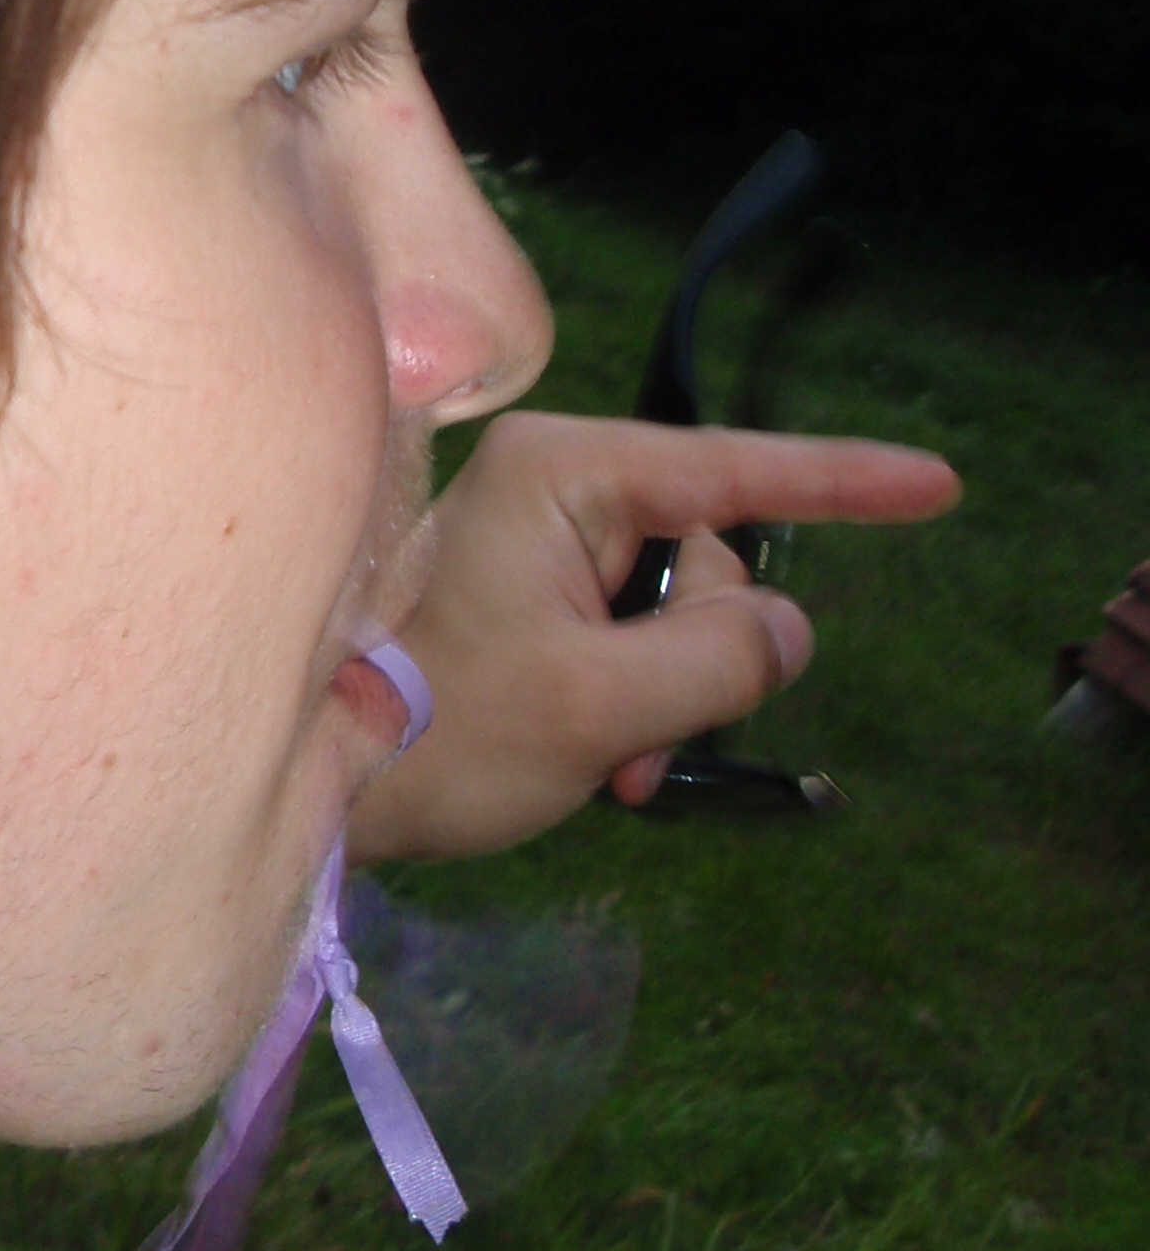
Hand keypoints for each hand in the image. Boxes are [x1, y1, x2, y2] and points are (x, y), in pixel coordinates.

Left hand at [345, 409, 960, 861]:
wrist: (314, 782)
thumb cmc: (439, 731)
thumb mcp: (601, 704)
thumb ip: (717, 657)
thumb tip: (784, 623)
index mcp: (560, 472)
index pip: (732, 468)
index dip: (842, 483)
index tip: (937, 485)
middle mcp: (549, 480)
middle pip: (708, 553)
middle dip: (704, 654)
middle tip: (642, 743)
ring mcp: (533, 534)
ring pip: (677, 607)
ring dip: (669, 694)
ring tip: (609, 762)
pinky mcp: (524, 586)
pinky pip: (632, 632)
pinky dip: (636, 700)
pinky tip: (599, 757)